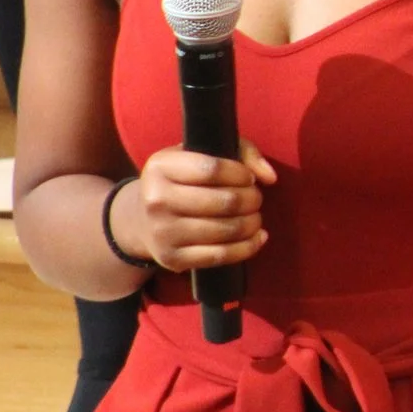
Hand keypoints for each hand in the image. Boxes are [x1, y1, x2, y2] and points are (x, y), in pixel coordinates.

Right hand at [123, 140, 278, 270]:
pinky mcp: (172, 258)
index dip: (241, 174)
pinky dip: (248, 247)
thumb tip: (270, 177)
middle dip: (252, 199)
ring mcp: (162, 232)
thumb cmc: (183, 179)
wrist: (141, 218)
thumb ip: (243, 153)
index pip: (213, 170)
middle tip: (255, 198)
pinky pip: (221, 256)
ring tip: (254, 216)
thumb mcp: (203, 153)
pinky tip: (258, 237)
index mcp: (161, 167)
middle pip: (224, 202)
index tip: (249, 178)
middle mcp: (156, 200)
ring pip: (227, 229)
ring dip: (253, 222)